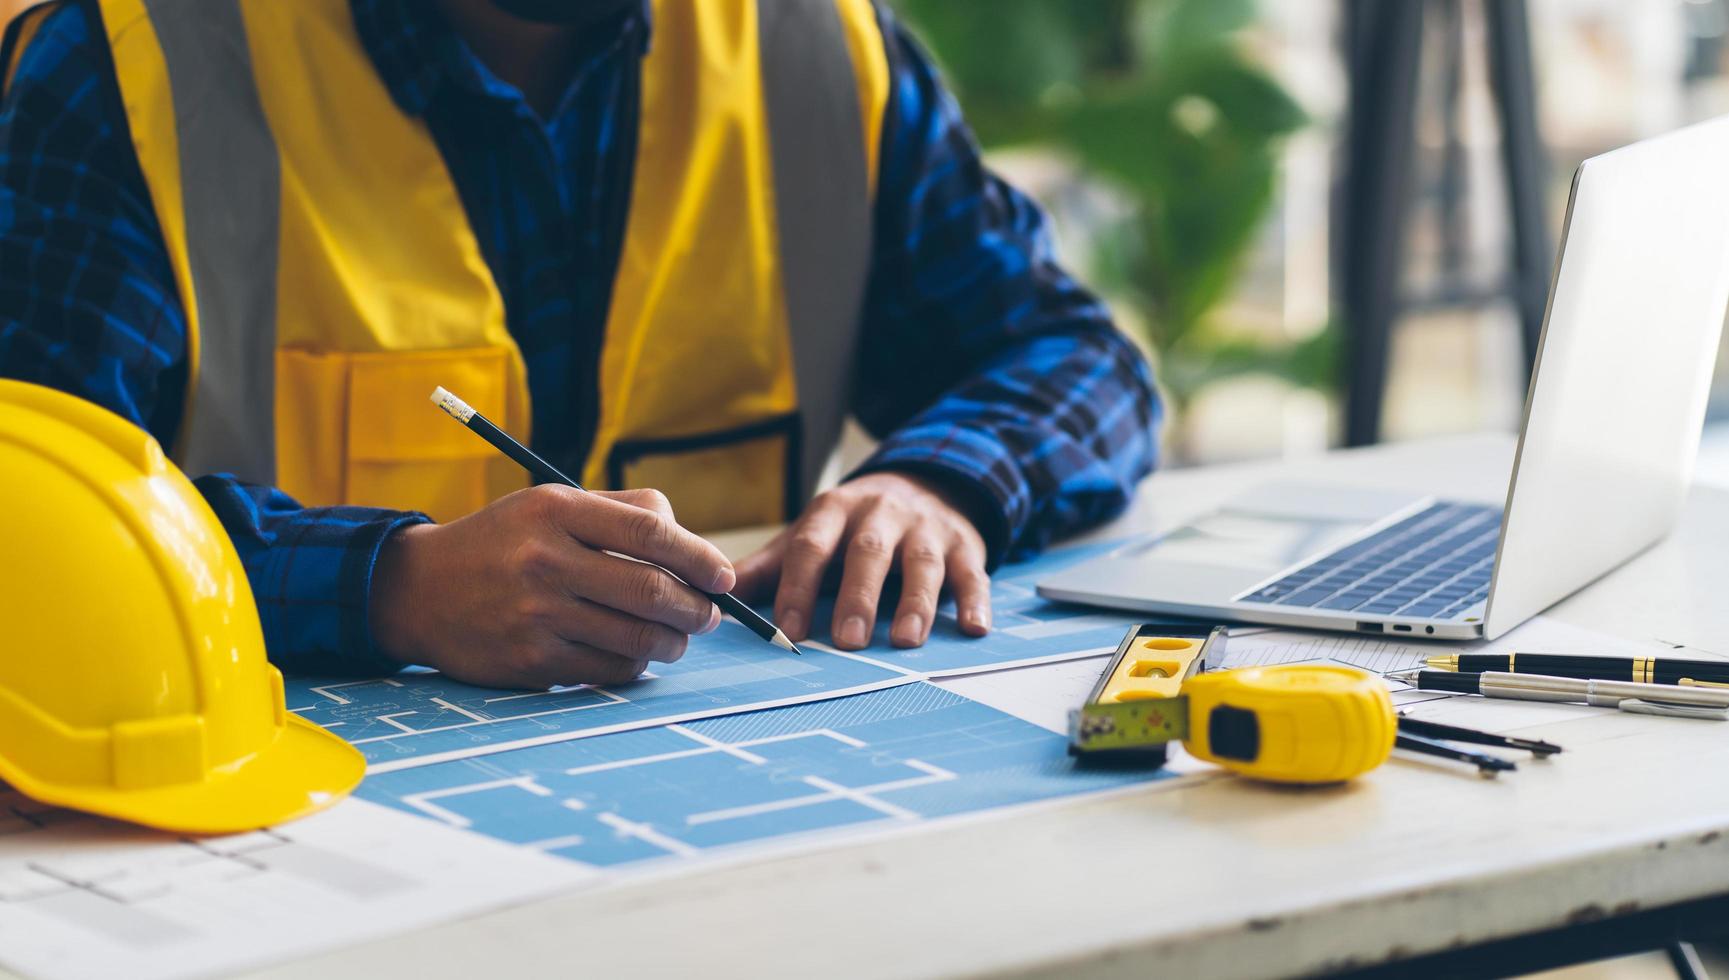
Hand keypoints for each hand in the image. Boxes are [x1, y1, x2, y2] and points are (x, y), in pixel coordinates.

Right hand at [370, 486, 733, 688]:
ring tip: (678, 637)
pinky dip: (635, 665)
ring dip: (674, 642)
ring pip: (638, 637)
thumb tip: (692, 546)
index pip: (650, 533)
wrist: (420, 590)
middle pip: (652, 591)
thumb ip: (623, 513)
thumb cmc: (506, 543)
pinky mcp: (531, 661)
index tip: (723, 577)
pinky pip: (609, 669)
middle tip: (708, 614)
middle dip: (696, 608)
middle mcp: (546, 560)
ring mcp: (537, 614)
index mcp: (556, 511)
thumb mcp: (553, 505)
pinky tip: (635, 654)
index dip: (699, 558)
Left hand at [734, 472, 989, 649]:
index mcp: (834, 510)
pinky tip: (974, 628)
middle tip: (848, 641)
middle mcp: (881, 513)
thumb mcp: (811, 534)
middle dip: (857, 596)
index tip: (787, 630)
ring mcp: (926, 529)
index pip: (812, 546)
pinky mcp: (965, 547)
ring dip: (916, 602)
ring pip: (922, 563)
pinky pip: (972, 573)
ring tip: (907, 641)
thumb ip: (768, 568)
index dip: (798, 587)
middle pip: (868, 552)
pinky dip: (975, 600)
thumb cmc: (855, 526)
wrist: (926, 483)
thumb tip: (715, 597)